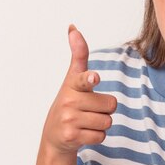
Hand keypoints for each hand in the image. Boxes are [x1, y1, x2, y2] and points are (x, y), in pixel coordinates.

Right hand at [41, 25, 116, 155]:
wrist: (54, 136)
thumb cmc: (69, 102)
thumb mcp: (72, 79)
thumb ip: (78, 55)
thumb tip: (73, 27)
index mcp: (72, 85)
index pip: (83, 78)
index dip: (90, 78)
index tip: (94, 77)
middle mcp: (69, 101)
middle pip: (110, 104)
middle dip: (105, 109)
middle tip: (89, 110)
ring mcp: (69, 120)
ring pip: (107, 121)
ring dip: (101, 123)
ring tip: (86, 121)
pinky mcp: (72, 137)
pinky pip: (102, 136)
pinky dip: (97, 136)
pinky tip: (84, 132)